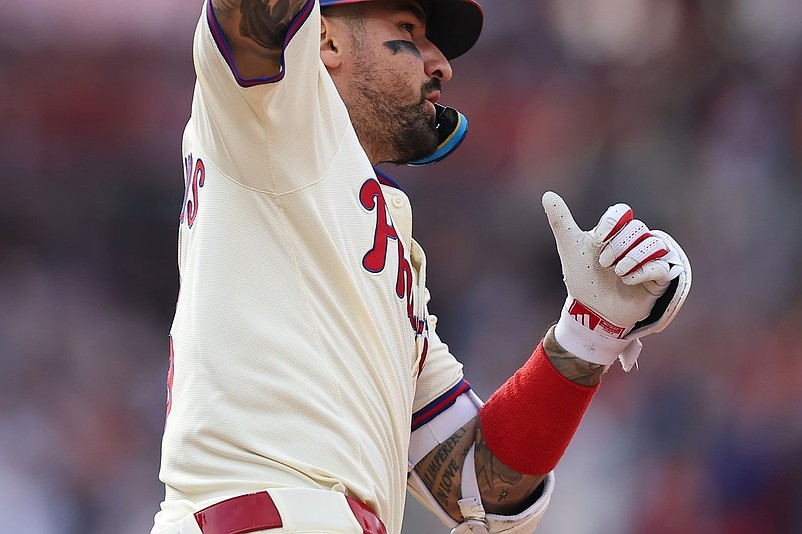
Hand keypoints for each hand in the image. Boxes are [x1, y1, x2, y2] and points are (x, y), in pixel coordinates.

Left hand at [542, 191, 690, 370]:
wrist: (591, 312)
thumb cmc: (582, 279)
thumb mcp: (570, 248)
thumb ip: (561, 221)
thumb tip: (547, 194)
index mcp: (614, 232)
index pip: (622, 211)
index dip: (613, 221)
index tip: (599, 238)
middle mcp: (634, 242)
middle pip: (637, 228)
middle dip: (619, 245)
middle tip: (604, 263)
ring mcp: (649, 259)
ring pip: (653, 244)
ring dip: (632, 258)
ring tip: (618, 273)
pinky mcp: (659, 278)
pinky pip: (662, 266)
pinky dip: (643, 272)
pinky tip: (627, 281)